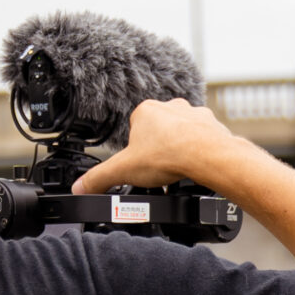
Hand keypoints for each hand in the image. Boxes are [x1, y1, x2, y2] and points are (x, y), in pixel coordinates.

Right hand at [75, 99, 247, 194]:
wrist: (208, 156)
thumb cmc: (169, 156)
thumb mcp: (124, 170)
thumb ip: (100, 178)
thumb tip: (80, 188)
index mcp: (146, 111)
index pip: (134, 129)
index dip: (136, 150)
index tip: (141, 164)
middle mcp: (171, 107)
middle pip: (160, 131)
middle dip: (160, 149)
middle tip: (160, 168)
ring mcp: (195, 114)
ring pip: (184, 133)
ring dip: (181, 148)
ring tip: (180, 168)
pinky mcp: (214, 125)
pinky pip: (205, 138)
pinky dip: (201, 151)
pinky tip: (198, 165)